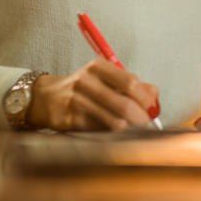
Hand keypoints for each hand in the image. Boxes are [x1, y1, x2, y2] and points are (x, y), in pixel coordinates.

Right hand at [27, 58, 159, 130]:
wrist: (46, 98)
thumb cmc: (83, 87)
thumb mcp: (104, 77)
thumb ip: (131, 84)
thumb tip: (155, 94)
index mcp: (98, 67)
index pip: (131, 83)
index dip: (145, 98)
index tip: (151, 107)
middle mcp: (86, 81)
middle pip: (124, 104)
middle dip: (140, 117)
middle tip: (145, 123)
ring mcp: (76, 101)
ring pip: (114, 122)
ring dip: (128, 128)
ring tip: (131, 128)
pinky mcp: (70, 120)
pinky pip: (100, 131)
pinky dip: (111, 133)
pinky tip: (112, 131)